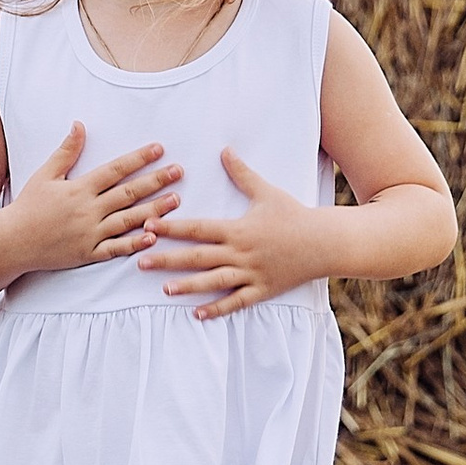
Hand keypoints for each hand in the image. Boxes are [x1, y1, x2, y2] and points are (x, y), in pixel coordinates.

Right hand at [5, 124, 182, 275]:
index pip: (115, 170)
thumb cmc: (27, 206)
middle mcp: (87, 210)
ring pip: (128, 220)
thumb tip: (79, 124)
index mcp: (79, 189)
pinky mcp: (88, 254)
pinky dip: (134, 244)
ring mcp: (89, 234)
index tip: (159, 149)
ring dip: (154, 209)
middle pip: (128, 193)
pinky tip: (153, 236)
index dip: (139, 158)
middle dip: (156, 181)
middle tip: (179, 171)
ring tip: (176, 200)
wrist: (11, 242)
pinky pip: (115, 249)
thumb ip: (66, 151)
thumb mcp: (45, 174)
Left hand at [142, 149, 331, 317]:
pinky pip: (236, 302)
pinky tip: (197, 314)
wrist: (325, 242)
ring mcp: (251, 274)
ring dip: (188, 286)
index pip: (198, 228)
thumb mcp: (267, 192)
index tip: (149, 225)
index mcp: (238, 229)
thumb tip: (224, 150)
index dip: (172, 227)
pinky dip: (217, 309)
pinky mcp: (262, 290)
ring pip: (214, 281)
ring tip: (163, 289)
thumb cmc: (294, 215)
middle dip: (168, 259)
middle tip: (140, 261)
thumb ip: (241, 174)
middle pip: (198, 257)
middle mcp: (241, 253)